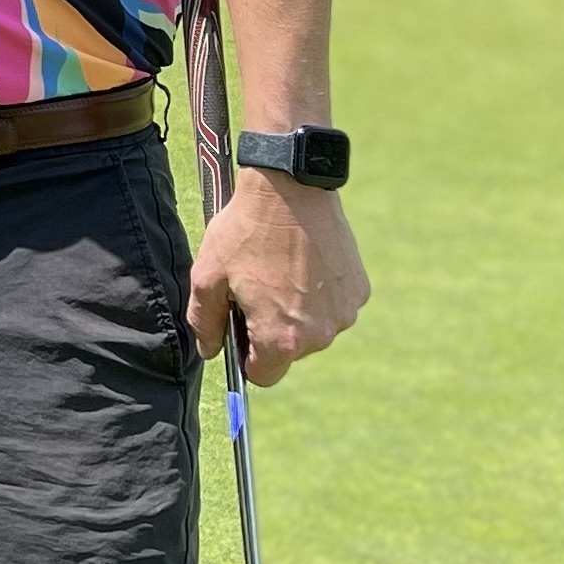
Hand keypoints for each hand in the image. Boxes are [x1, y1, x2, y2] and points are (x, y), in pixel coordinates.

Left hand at [188, 170, 368, 387]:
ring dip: (296, 311)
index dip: (246, 355)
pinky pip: (332, 305)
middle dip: (270, 329)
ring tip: (280, 270)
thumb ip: (204, 323)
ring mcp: (344, 312)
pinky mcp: (359, 289)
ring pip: (312, 328)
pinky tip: (304, 262)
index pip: (264, 375)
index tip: (239, 327)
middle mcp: (321, 335)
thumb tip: (210, 351)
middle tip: (256, 288)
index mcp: (282, 339)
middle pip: (289, 352)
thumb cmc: (245, 232)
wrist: (290, 188)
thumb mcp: (207, 277)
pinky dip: (319, 293)